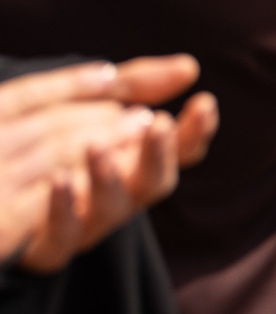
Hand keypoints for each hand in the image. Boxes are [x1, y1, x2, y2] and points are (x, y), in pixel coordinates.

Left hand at [0, 56, 218, 271]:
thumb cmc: (35, 137)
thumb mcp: (82, 100)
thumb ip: (133, 84)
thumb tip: (190, 68)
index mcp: (132, 160)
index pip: (179, 150)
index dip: (194, 131)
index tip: (202, 103)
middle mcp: (117, 193)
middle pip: (155, 182)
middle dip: (159, 153)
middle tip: (157, 124)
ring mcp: (84, 221)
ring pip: (112, 209)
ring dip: (108, 177)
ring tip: (97, 146)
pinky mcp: (45, 245)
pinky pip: (63, 235)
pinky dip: (64, 208)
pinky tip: (58, 179)